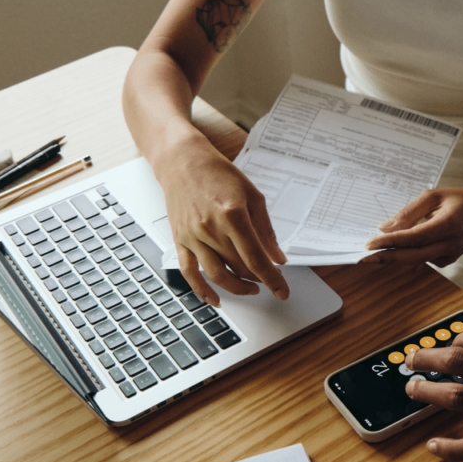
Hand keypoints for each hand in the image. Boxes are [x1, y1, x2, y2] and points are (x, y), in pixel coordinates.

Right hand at [153, 144, 287, 306]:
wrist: (182, 161)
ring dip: (237, 288)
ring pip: (217, 275)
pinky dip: (202, 290)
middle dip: (259, 280)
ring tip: (251, 288)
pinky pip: (189, 272)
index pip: (256, 258)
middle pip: (239, 268)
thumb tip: (277, 258)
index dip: (273, 279)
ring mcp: (193, 236)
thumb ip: (266, 230)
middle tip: (270, 280)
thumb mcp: (252, 196)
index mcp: (233, 215)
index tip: (283, 291)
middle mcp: (211, 228)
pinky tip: (215, 300)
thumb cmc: (218, 174)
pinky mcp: (180, 240)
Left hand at [361, 186, 462, 267]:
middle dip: (385, 258)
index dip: (391, 242)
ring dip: (393, 256)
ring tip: (372, 252)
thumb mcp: (433, 196)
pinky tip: (395, 248)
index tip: (370, 244)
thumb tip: (385, 228)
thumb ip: (409, 212)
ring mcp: (449, 256)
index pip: (414, 238)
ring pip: (414, 260)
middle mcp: (449, 245)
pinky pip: (420, 258)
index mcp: (448, 226)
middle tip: (362, 257)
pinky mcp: (446, 261)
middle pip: (412, 257)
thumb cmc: (460, 200)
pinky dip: (406, 254)